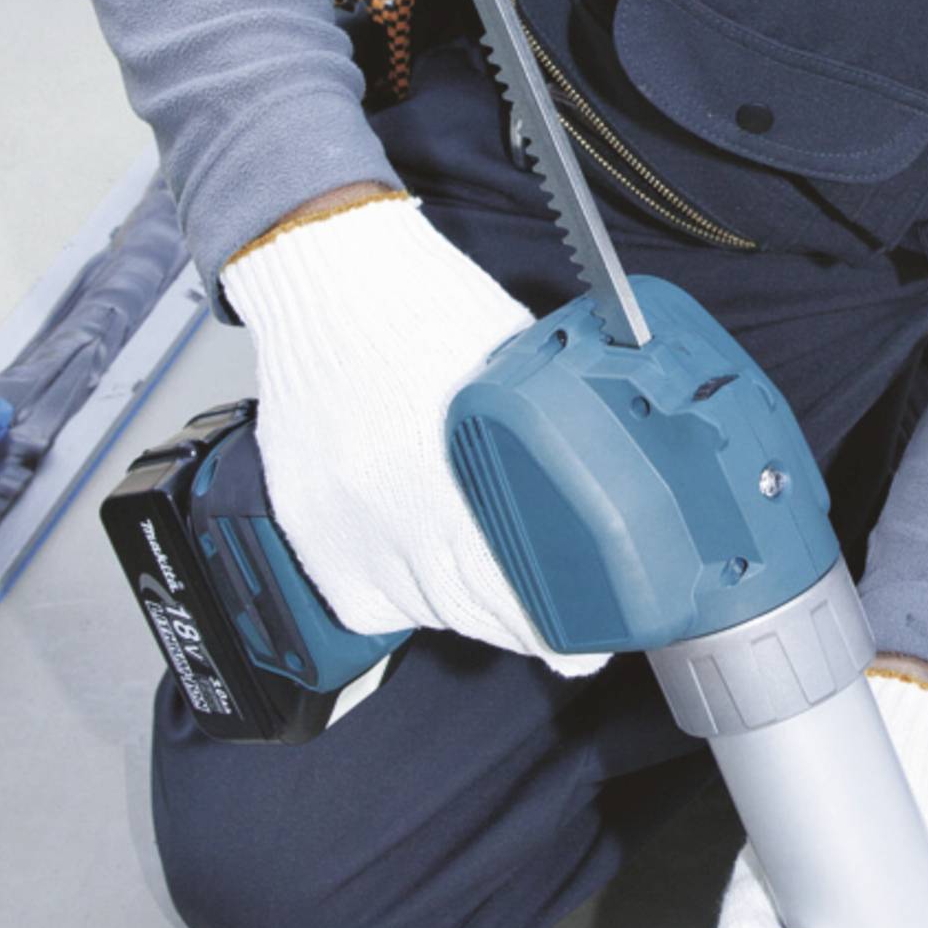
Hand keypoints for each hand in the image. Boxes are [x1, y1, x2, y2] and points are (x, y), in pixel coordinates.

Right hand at [221, 190, 602, 673]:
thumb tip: (618, 478)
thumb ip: (556, 428)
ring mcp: (345, 524)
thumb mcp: (515, 366)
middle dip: (520, 631)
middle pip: (470, 612)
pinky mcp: (309, 525)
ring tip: (494, 598)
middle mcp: (394, 510)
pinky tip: (421, 579)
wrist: (326, 277)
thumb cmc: (425, 308)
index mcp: (458, 471)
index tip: (584, 650)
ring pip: (420, 610)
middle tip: (557, 641)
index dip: (557, 632)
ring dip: (463, 612)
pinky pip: (364, 598)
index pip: (515, 590)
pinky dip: (399, 601)